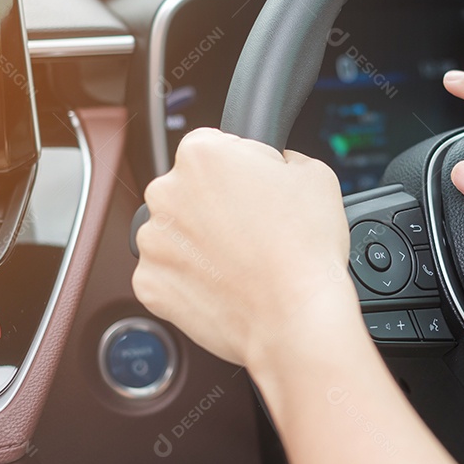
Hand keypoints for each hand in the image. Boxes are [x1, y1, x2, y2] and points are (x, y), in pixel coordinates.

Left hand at [132, 128, 358, 370]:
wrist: (296, 317)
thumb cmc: (306, 249)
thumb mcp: (314, 174)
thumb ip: (282, 158)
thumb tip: (274, 165)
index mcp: (201, 155)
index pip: (215, 146)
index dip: (243, 168)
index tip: (258, 191)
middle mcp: (166, 192)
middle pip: (189, 189)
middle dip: (216, 204)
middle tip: (255, 229)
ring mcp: (152, 241)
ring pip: (176, 232)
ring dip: (201, 242)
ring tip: (243, 261)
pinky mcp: (149, 284)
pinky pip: (169, 273)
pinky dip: (192, 279)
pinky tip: (225, 283)